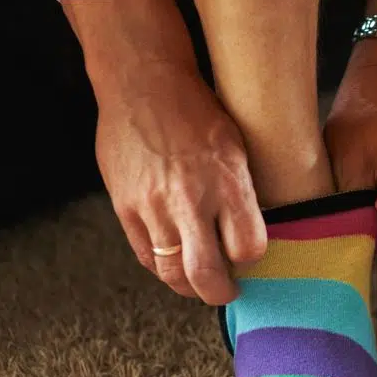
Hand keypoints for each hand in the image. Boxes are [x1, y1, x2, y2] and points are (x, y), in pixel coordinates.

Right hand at [64, 0, 265, 304]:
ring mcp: (152, 206)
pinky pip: (145, 256)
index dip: (252, 260)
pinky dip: (161, 266)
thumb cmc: (199, 113)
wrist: (143, 84)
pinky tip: (173, 260)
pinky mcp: (124, 207)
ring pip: (171, 273)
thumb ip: (243, 196)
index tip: (251, 258)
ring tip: (199, 279)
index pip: (249, 248)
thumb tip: (251, 236)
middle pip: (206, 274)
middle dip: (219, 293)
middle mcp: (190, 199)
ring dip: (188, 285)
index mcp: (227, 183)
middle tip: (227, 291)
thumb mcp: (238, 149)